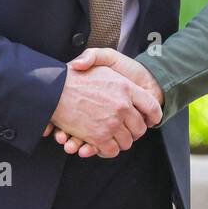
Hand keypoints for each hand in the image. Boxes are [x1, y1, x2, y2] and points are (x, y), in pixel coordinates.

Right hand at [44, 59, 161, 158]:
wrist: (54, 86)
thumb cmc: (78, 73)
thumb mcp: (102, 58)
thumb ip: (126, 69)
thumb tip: (133, 86)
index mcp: (126, 88)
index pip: (152, 106)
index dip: (154, 115)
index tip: (152, 119)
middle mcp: (122, 106)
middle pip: (140, 128)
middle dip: (134, 132)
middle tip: (127, 130)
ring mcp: (111, 123)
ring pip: (127, 141)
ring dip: (121, 142)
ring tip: (113, 136)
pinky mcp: (98, 137)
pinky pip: (111, 150)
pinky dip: (107, 150)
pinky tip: (103, 144)